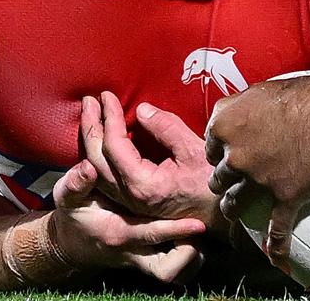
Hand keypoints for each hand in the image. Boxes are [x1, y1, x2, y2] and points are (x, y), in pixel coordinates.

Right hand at [52, 159, 204, 282]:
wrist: (74, 244)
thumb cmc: (75, 215)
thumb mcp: (67, 197)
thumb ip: (76, 183)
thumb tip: (88, 167)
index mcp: (118, 233)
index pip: (148, 236)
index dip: (174, 230)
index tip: (197, 224)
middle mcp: (134, 253)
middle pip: (167, 268)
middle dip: (190, 254)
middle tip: (206, 233)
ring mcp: (143, 261)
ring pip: (174, 275)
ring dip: (191, 260)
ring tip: (202, 240)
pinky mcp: (150, 263)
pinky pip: (175, 273)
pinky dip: (188, 263)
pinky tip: (196, 244)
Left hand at [79, 92, 223, 231]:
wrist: (220, 214)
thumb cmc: (211, 182)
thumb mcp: (193, 149)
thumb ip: (165, 127)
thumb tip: (141, 110)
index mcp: (143, 184)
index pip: (114, 146)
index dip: (108, 117)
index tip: (106, 95)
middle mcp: (130, 196)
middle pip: (97, 158)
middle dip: (91, 126)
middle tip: (89, 101)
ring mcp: (129, 202)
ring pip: (97, 170)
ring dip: (91, 140)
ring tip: (89, 115)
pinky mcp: (133, 202)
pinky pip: (106, 178)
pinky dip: (99, 156)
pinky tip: (100, 140)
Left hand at [205, 75, 309, 265]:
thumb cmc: (300, 94)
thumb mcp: (258, 92)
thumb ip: (238, 107)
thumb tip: (230, 113)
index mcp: (224, 126)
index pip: (209, 147)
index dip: (219, 152)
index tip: (227, 155)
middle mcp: (235, 155)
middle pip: (218, 177)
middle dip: (225, 180)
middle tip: (235, 180)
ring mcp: (258, 179)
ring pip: (234, 203)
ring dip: (235, 208)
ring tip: (237, 211)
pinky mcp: (284, 196)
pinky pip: (275, 228)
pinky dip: (274, 243)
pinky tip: (274, 254)